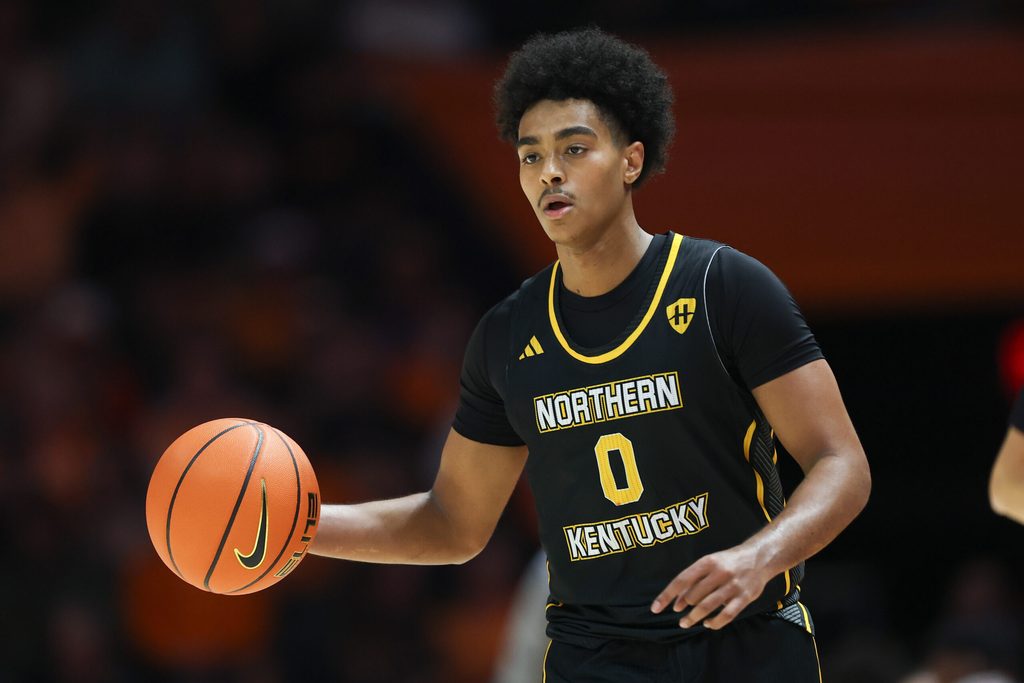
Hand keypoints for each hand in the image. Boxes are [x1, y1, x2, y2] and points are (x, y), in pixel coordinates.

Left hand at [650, 544, 773, 629]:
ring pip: (708, 607)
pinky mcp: (745, 597)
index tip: (656, 608)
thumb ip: (693, 581)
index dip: (667, 595)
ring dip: (694, 617)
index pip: (682, 580)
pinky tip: (707, 624)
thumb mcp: (710, 563)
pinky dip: (714, 623)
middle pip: (694, 595)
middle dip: (684, 607)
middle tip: (680, 614)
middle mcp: (719, 573)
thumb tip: (676, 603)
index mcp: (707, 561)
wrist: (760, 557)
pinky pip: (726, 615)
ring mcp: (733, 586)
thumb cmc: (728, 561)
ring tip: (685, 623)